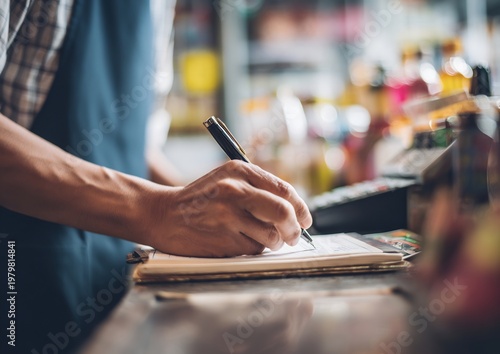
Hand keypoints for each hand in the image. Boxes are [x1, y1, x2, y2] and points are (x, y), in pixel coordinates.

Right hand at [148, 160, 312, 256]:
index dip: (301, 208)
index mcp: (240, 170)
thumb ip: (259, 189)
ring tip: (260, 239)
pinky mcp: (223, 238)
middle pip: (284, 212)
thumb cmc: (200, 199)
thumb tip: (295, 211)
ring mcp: (228, 215)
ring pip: (272, 235)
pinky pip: (253, 249)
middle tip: (294, 237)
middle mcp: (235, 190)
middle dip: (295, 230)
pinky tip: (237, 242)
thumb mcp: (227, 179)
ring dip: (273, 242)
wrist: (163, 213)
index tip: (305, 220)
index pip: (284, 190)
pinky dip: (253, 250)